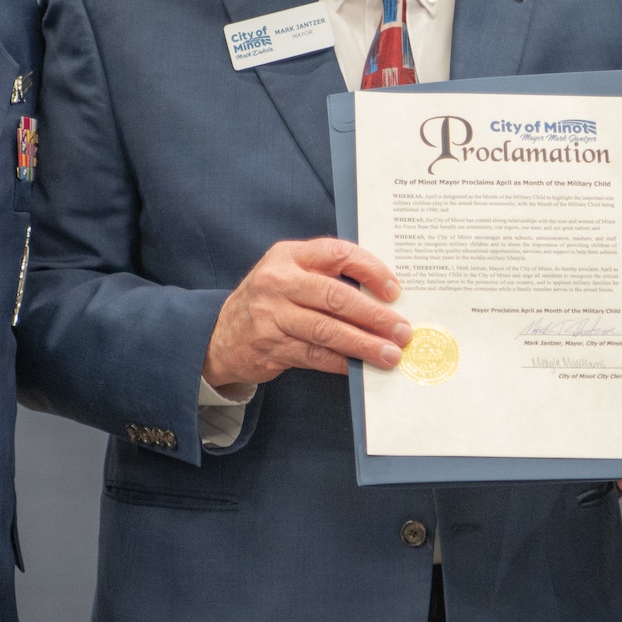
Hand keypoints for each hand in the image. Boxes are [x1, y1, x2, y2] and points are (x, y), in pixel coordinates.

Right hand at [203, 239, 410, 387]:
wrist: (220, 335)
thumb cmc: (269, 301)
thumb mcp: (289, 274)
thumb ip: (326, 276)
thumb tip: (383, 297)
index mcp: (289, 255)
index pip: (338, 253)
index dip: (371, 270)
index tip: (395, 291)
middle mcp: (278, 281)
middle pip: (335, 296)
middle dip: (374, 316)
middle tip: (401, 330)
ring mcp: (271, 315)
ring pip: (327, 330)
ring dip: (363, 344)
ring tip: (389, 354)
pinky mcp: (271, 346)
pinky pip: (315, 355)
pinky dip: (342, 362)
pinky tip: (360, 367)